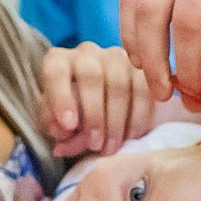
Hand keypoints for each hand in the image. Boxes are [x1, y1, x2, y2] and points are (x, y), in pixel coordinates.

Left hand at [41, 42, 154, 156]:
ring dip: (116, 121)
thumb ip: (57, 127)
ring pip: (119, 84)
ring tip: (111, 146)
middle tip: (94, 144)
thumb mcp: (58, 123)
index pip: (57, 72)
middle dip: (94, 115)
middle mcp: (87, 54)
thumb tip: (63, 133)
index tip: (69, 126)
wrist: (97, 109)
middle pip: (91, 76)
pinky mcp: (140, 70)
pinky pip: (143, 91)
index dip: (62, 99)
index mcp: (59, 61)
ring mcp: (116, 58)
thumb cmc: (72, 115)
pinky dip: (137, 117)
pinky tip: (130, 136)